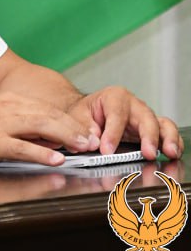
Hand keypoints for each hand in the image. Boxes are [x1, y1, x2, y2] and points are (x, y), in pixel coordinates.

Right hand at [0, 92, 98, 168]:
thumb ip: (23, 127)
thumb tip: (51, 139)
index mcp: (8, 101)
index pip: (46, 108)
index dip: (69, 121)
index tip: (86, 132)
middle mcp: (5, 108)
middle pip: (48, 115)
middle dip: (73, 128)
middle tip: (91, 141)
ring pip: (39, 126)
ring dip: (65, 137)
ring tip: (82, 147)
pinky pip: (21, 146)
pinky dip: (40, 152)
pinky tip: (55, 158)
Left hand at [67, 86, 183, 160]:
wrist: (90, 112)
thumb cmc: (85, 112)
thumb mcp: (77, 116)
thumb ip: (82, 128)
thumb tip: (91, 142)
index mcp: (114, 97)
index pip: (116, 115)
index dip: (112, 134)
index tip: (107, 150)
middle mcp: (134, 105)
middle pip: (146, 118)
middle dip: (148, 136)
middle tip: (147, 153)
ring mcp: (145, 117)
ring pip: (162, 124)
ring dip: (168, 139)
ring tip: (170, 152)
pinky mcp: (153, 129)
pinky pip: (167, 133)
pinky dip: (172, 143)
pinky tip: (173, 153)